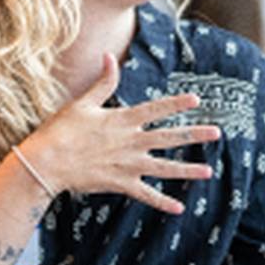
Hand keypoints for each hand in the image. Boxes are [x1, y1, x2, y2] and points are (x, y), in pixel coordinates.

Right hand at [18, 54, 219, 213]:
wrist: (47, 162)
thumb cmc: (60, 131)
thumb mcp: (82, 102)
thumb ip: (102, 82)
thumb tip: (109, 56)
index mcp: (123, 120)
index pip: (156, 109)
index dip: (177, 103)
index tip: (196, 99)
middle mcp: (131, 142)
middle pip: (169, 138)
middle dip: (195, 135)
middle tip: (218, 133)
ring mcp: (128, 165)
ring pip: (165, 167)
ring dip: (188, 170)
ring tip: (208, 172)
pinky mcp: (121, 183)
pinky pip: (146, 195)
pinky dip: (162, 202)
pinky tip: (179, 208)